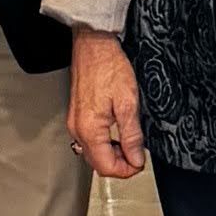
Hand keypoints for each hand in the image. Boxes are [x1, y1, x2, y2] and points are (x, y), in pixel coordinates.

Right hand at [67, 29, 145, 179]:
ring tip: (129, 143)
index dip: (127, 170)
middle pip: (98, 163)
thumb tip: (136, 158)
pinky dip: (104, 143)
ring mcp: (75, 123)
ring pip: (93, 152)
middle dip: (120, 164)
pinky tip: (117, 133)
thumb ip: (132, 136)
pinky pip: (89, 140)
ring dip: (112, 154)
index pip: (106, 166)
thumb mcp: (128, 103)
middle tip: (138, 154)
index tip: (140, 162)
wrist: (93, 46)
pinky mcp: (76, 116)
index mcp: (90, 129)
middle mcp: (78, 129)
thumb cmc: (109, 67)